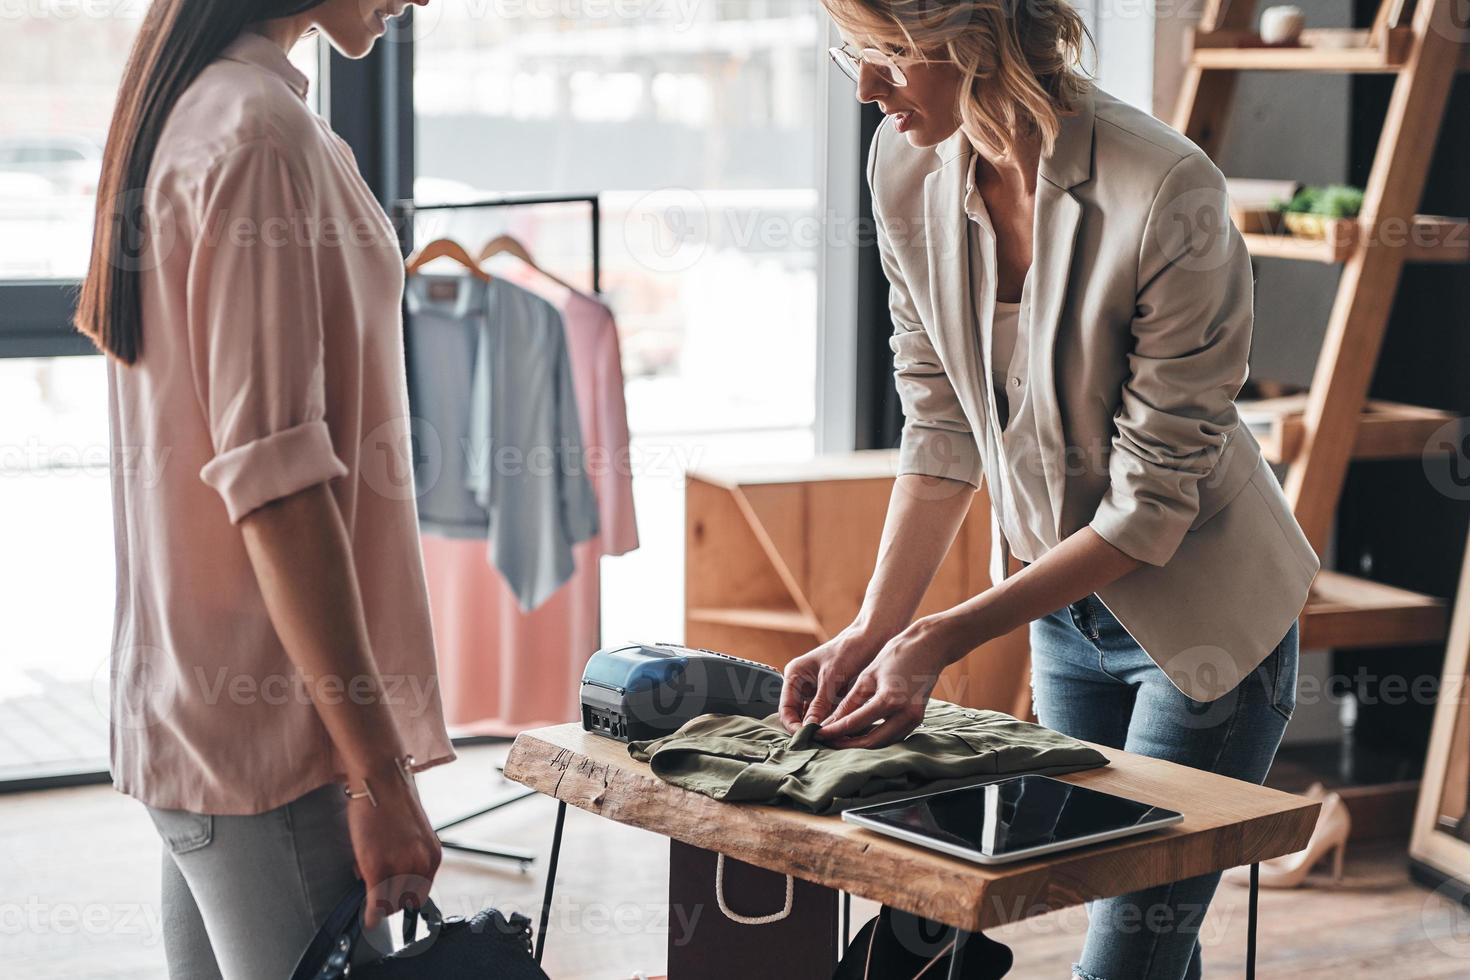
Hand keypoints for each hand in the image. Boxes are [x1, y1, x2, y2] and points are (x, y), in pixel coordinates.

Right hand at [345, 759, 442, 929]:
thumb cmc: (392, 801)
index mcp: (432, 856)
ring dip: (378, 901)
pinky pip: (375, 901)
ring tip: (367, 878)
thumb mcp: (412, 835)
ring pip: (390, 903)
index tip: (393, 899)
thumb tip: (392, 879)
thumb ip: (408, 858)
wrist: (381, 778)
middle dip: (390, 901)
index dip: (404, 898)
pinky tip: (367, 917)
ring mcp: (400, 866)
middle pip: (406, 902)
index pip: (421, 893)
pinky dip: (371, 912)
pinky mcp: (378, 866)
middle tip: (375, 890)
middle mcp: (421, 863)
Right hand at [779, 625, 889, 733]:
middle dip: (807, 730)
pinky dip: (831, 725)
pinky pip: (826, 716)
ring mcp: (815, 692)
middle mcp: (801, 685)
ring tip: (830, 742)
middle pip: (797, 716)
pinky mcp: (830, 697)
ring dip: (820, 730)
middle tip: (819, 744)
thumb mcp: (833, 678)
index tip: (807, 738)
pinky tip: (839, 734)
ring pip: (812, 719)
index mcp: (794, 675)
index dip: (794, 726)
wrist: (871, 638)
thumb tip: (810, 729)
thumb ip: (819, 704)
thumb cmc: (850, 650)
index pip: (786, 709)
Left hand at [817, 614, 967, 748]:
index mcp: (889, 700)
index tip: (816, 734)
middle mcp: (905, 715)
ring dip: (861, 744)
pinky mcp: (917, 720)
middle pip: (871, 742)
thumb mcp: (868, 676)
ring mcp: (914, 719)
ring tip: (840, 739)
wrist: (930, 646)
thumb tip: (830, 723)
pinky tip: (860, 734)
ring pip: (883, 743)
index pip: (855, 723)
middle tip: (827, 741)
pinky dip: (876, 738)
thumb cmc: (896, 655)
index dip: (834, 731)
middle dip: (847, 744)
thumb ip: (850, 702)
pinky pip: (893, 736)